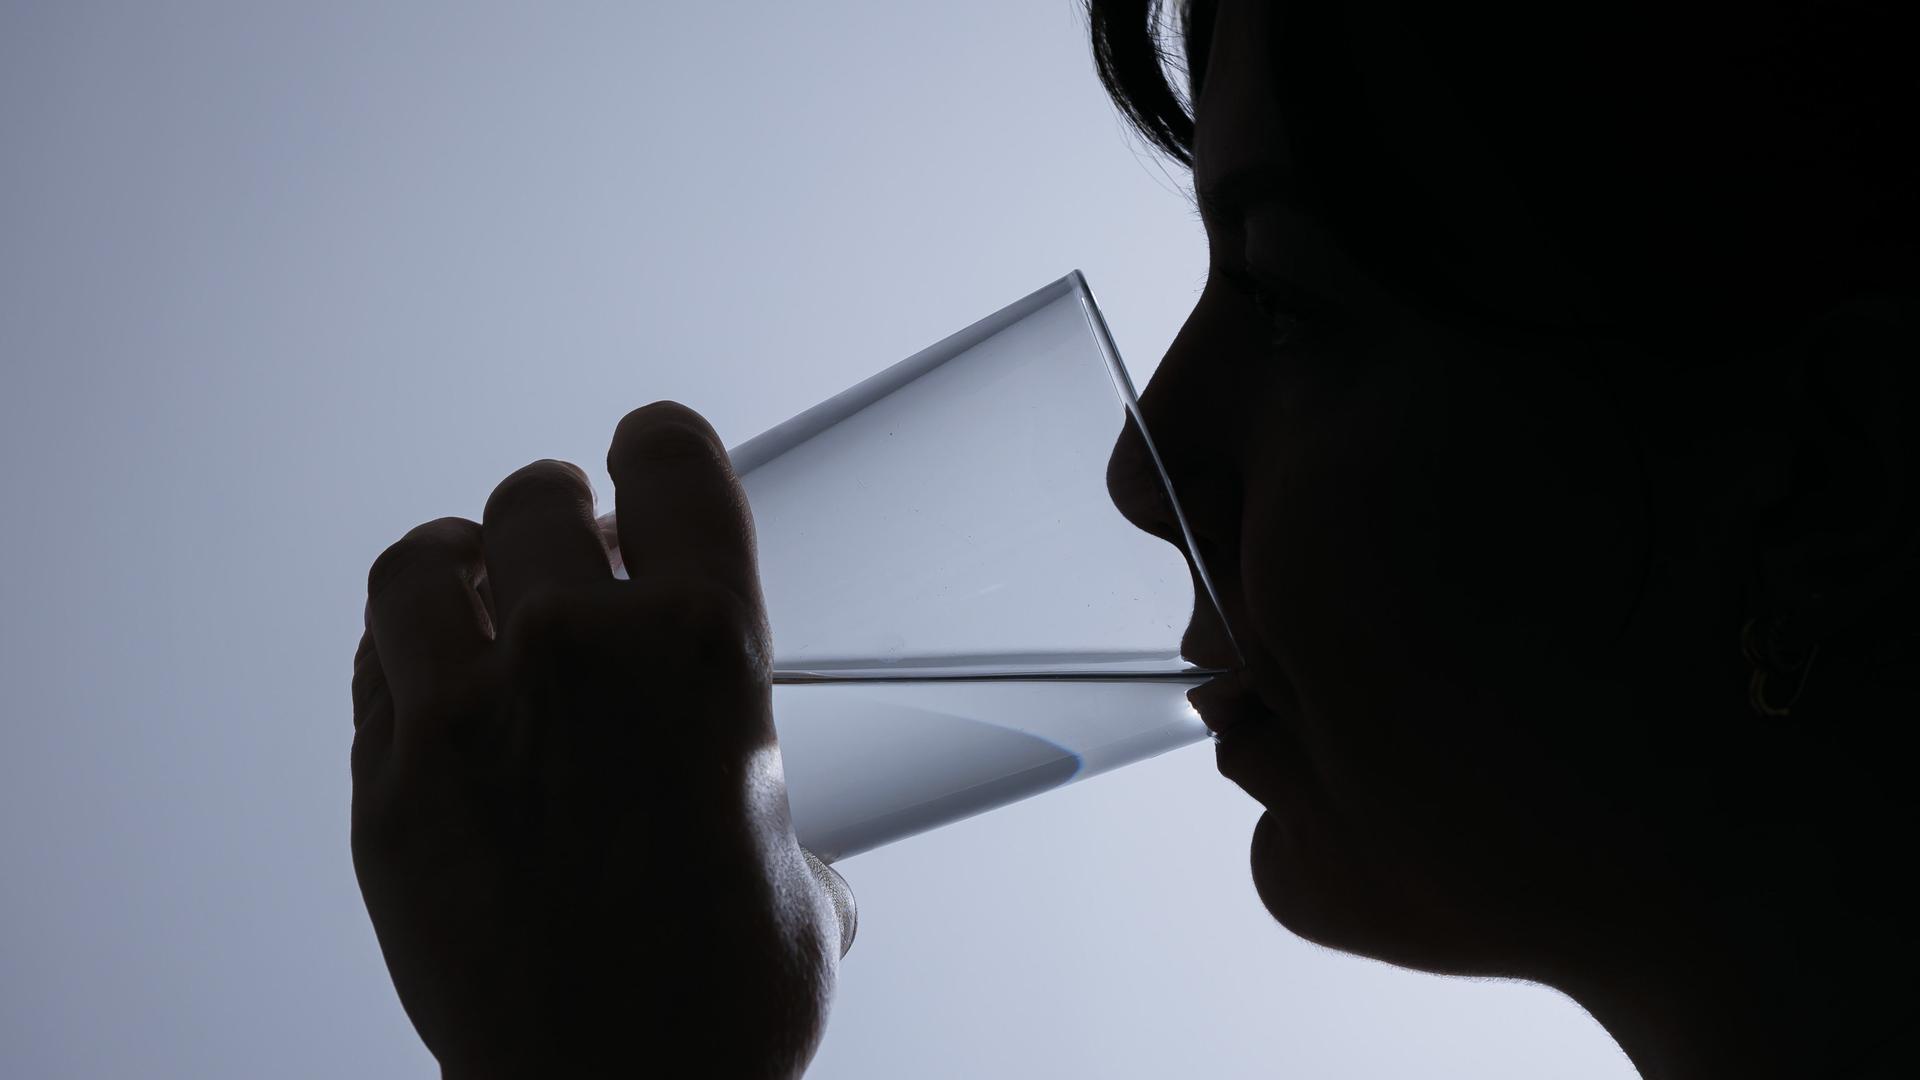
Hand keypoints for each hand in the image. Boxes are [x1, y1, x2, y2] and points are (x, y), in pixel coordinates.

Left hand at [350, 402, 852, 1078]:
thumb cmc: (722, 1003)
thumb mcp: (802, 873)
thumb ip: (768, 795)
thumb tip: (764, 819)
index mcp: (704, 648)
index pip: (665, 454)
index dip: (657, 451)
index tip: (645, 465)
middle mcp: (576, 653)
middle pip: (537, 494)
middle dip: (564, 525)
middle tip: (573, 564)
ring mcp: (461, 713)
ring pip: (425, 559)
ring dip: (463, 567)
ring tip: (481, 595)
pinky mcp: (382, 783)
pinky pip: (373, 661)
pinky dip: (406, 654)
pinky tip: (439, 687)